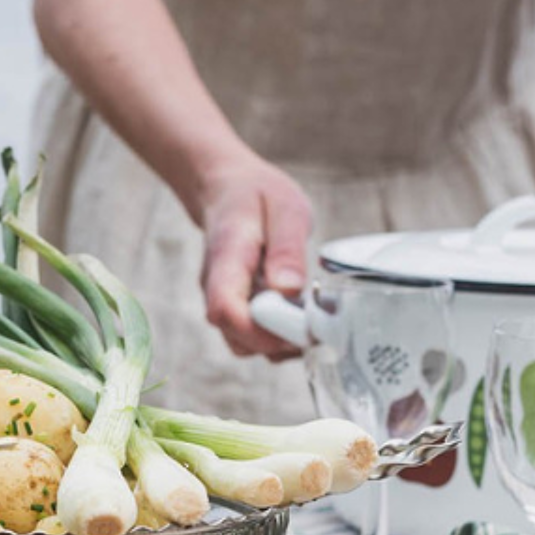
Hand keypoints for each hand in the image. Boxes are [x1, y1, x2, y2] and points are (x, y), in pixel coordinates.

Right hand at [190, 152, 313, 358]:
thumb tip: (290, 289)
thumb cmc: (256, 195)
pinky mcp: (237, 309)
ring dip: (281, 343)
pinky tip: (303, 316)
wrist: (228, 191)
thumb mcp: (285, 208)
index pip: (225, 309)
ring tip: (314, 318)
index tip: (299, 324)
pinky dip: (279, 338)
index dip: (261, 329)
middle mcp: (216, 287)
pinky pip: (253, 337)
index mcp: (226, 258)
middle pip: (236, 337)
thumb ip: (286, 248)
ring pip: (245, 344)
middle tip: (318, 323)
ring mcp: (224, 301)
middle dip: (279, 342)